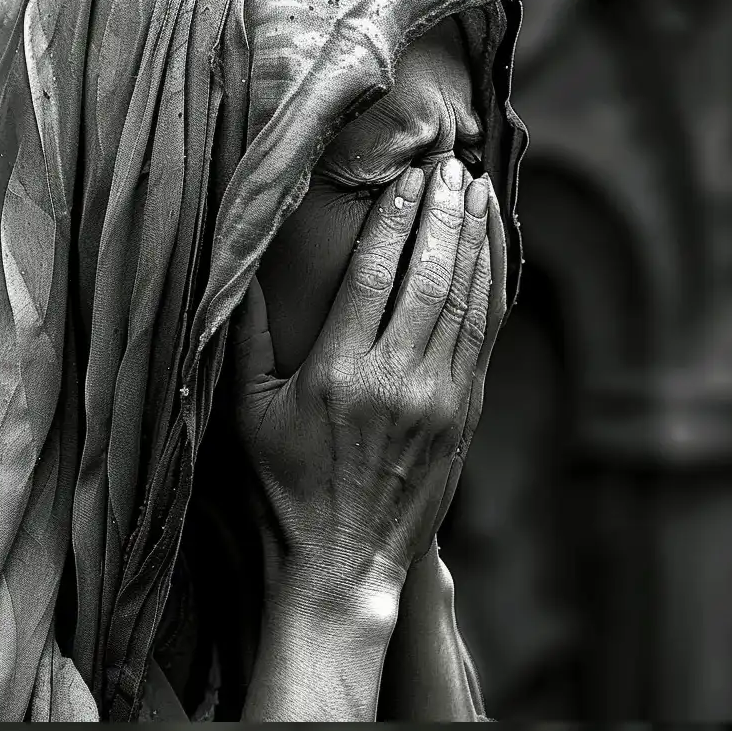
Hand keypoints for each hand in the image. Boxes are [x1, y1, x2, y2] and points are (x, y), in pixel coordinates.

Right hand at [229, 156, 506, 609]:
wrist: (342, 564)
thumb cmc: (283, 490)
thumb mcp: (248, 415)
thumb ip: (243, 339)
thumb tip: (237, 269)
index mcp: (338, 374)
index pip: (375, 273)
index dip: (396, 218)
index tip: (408, 176)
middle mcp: (396, 381)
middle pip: (431, 273)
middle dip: (443, 212)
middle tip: (448, 165)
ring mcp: (441, 399)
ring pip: (467, 298)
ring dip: (475, 238)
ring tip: (475, 191)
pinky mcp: (467, 416)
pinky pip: (487, 334)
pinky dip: (494, 284)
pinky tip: (492, 251)